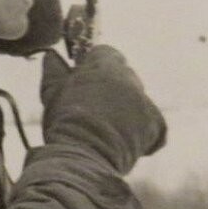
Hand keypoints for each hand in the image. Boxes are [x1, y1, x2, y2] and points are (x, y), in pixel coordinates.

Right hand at [40, 46, 166, 173]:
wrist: (83, 155)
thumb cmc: (64, 123)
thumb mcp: (52, 94)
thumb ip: (54, 72)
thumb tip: (51, 55)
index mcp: (103, 65)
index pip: (104, 53)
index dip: (92, 67)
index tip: (82, 83)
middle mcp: (130, 77)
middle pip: (123, 76)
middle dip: (110, 89)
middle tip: (91, 110)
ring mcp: (145, 100)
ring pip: (137, 100)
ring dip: (125, 110)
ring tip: (106, 130)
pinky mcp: (156, 124)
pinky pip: (154, 124)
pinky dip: (143, 132)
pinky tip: (125, 142)